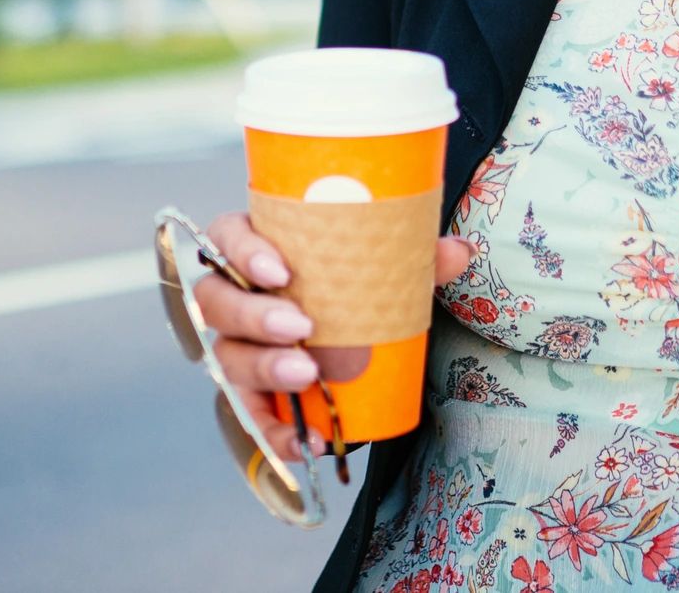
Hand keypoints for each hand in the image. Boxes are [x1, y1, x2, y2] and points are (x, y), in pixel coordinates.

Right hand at [195, 211, 474, 459]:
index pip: (227, 238)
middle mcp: (234, 297)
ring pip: (229, 356)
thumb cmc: (349, 285)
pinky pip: (250, 416)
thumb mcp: (380, 267)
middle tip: (301, 327)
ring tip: (307, 375)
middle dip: (254, 316)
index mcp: (255, 249)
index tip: (280, 271)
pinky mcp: (250, 394)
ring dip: (264, 369)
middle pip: (217, 301)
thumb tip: (461, 250)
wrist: (346, 332)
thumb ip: (413, 257)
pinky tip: (307, 441)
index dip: (244, 253)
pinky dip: (274, 432)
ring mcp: (238, 347)